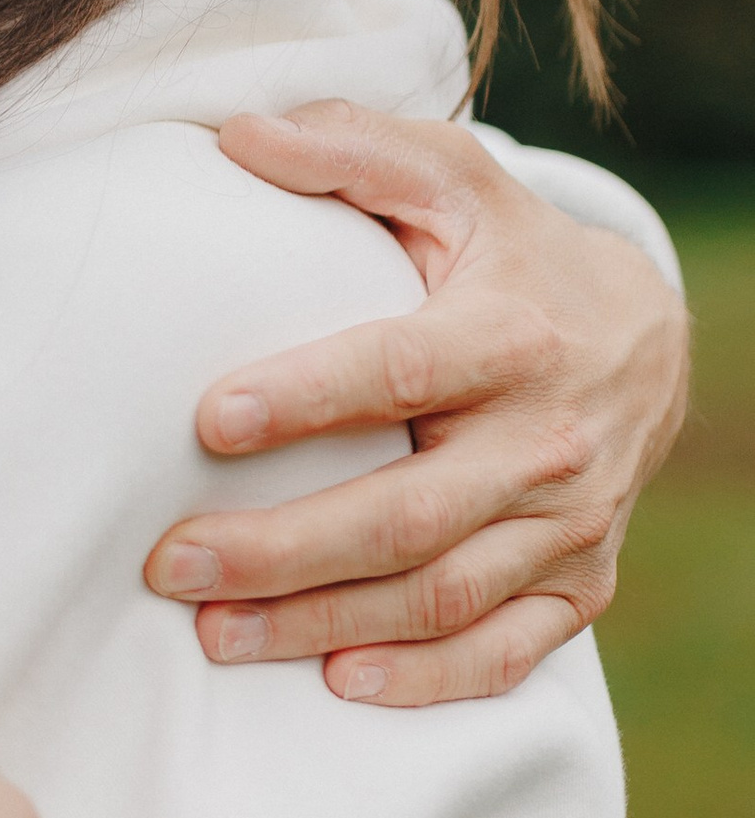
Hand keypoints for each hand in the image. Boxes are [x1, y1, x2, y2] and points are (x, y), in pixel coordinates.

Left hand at [144, 101, 690, 706]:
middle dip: (282, 550)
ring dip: (324, 624)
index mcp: (513, 333)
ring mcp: (572, 522)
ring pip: (442, 596)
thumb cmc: (508, 253)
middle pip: (407, 515)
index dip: (307, 396)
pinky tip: (338, 681)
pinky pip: (507, 651)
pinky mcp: (582, 583)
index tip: (208, 420)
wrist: (645, 334)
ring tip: (214, 634)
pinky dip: (427, 679)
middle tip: (171, 565)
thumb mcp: (449, 181)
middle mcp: (551, 438)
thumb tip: (235, 137)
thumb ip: (347, 149)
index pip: (401, 369)